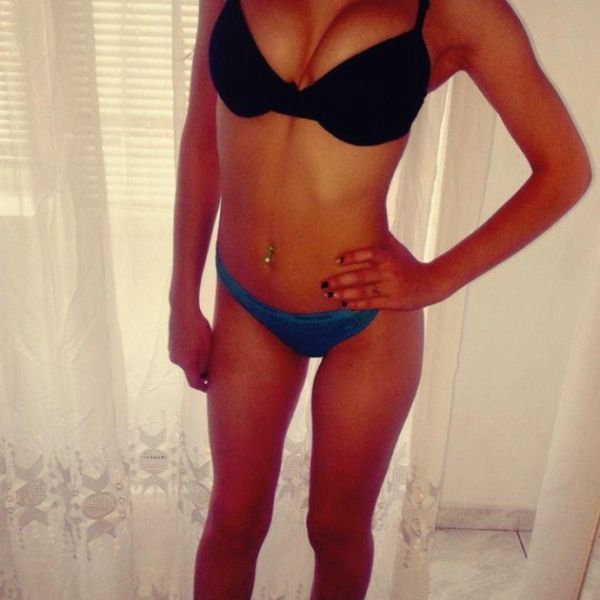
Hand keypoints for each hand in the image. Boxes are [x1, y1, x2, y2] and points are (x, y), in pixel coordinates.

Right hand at [168, 304, 212, 391]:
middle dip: (201, 371)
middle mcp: (176, 360)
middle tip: (213, 366)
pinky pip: (183, 351)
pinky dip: (191, 351)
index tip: (210, 388)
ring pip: (187, 360)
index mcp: (185, 364)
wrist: (183, 310)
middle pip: (190, 371)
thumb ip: (205, 365)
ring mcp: (172, 350)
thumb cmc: (197, 329)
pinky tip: (198, 341)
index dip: (202, 387)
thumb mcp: (206, 349)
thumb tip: (204, 375)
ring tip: (207, 350)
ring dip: (196, 359)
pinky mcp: (172, 342)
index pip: (194, 382)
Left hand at [321, 235, 444, 310]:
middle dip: (340, 281)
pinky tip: (344, 305)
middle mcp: (389, 272)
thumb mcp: (397, 248)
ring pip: (363, 292)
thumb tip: (367, 216)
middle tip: (323, 283)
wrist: (431, 283)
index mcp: (389, 257)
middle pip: (361, 276)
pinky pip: (371, 304)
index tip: (336, 260)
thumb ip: (381, 237)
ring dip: (344, 294)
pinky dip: (357, 305)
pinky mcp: (393, 302)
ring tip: (329, 295)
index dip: (352, 257)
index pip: (368, 254)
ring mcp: (390, 288)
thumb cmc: (408, 263)